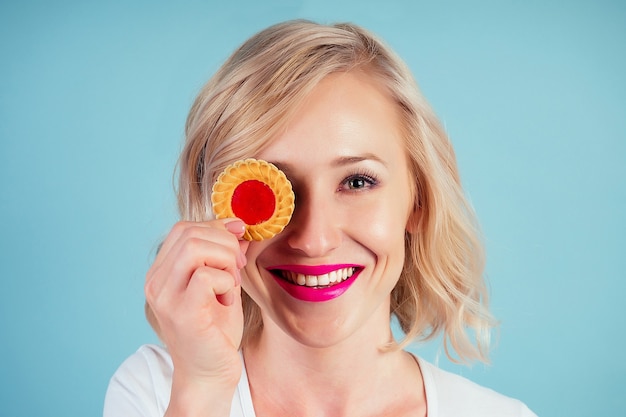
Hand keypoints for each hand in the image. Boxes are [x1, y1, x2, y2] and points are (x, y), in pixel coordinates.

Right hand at [144, 219, 248, 389]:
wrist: (209, 374)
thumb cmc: (215, 331)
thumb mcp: (221, 284)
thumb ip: (224, 256)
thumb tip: (237, 226)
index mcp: (161, 273)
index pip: (183, 229)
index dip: (215, 227)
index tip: (239, 239)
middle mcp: (156, 283)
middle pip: (190, 233)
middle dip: (225, 243)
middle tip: (239, 266)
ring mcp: (166, 298)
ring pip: (195, 248)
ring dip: (225, 259)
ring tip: (232, 282)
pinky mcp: (182, 313)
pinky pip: (207, 276)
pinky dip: (225, 281)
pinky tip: (227, 300)